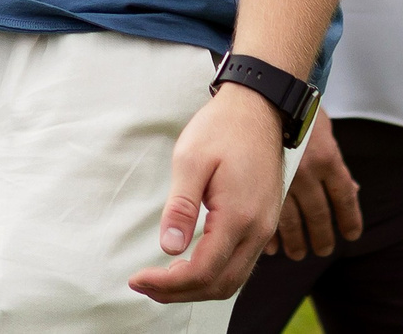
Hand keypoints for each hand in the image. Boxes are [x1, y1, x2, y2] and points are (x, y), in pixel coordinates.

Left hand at [129, 84, 285, 302]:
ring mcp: (264, 229)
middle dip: (179, 293)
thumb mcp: (190, 160)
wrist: (258, 110)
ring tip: (160, 283)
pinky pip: (240, 264)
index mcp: (239, 217)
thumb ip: (180, 207)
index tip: (138, 278)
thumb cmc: (222, 129)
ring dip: (197, 288)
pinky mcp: (262, 224)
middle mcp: (258, 231)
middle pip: (220, 285)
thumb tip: (168, 248)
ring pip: (233, 280)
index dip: (169, 283)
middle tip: (143, 286)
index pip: (204, 271)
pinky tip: (188, 267)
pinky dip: (213, 276)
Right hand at [270, 109, 359, 260]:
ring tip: (297, 253)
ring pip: (292, 220)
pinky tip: (271, 244)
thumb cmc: (295, 108)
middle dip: (321, 237)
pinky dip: (270, 232)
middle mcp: (308, 172)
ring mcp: (282, 176)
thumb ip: (338, 165)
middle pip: (319, 215)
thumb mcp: (326, 131)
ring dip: (296, 241)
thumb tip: (352, 190)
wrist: (261, 90)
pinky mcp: (259, 178)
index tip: (351, 235)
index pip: (345, 198)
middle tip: (322, 250)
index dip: (350, 219)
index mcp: (328, 159)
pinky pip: (266, 212)